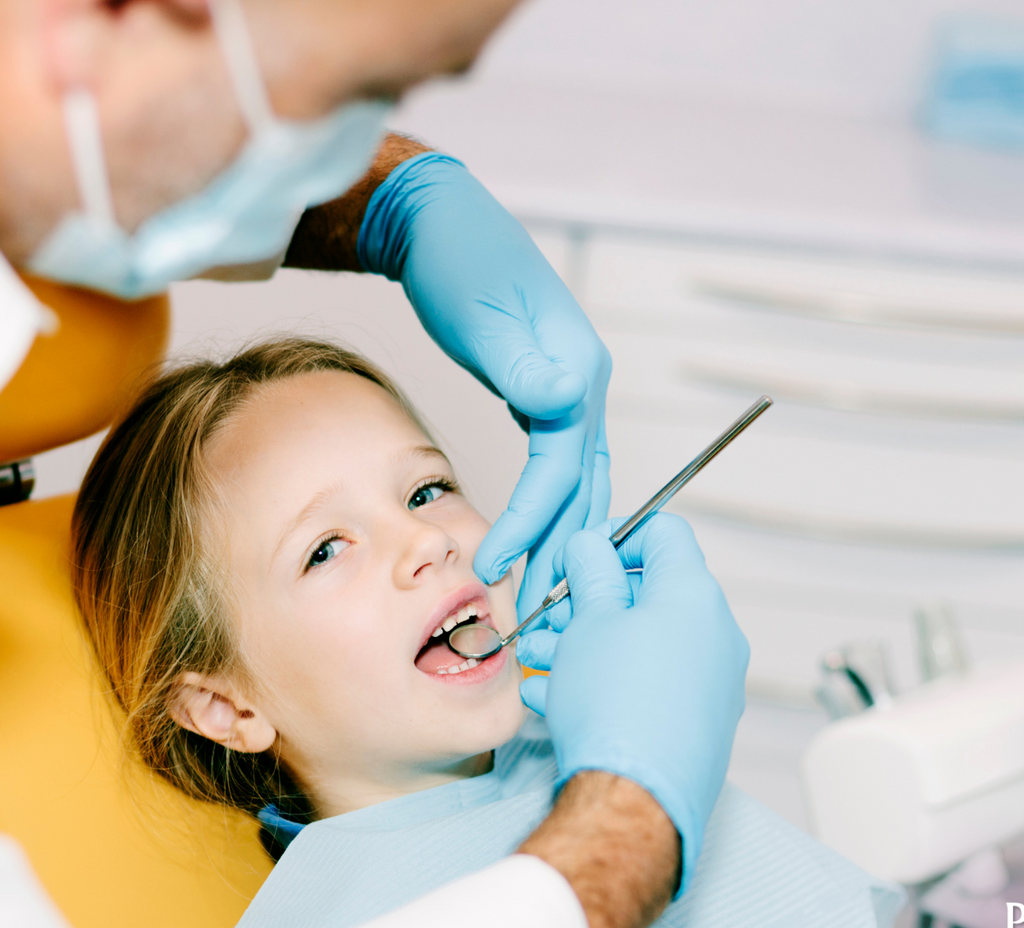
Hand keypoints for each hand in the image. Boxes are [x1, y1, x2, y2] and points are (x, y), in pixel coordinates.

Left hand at [358, 153, 610, 614]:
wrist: (440, 221)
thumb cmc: (457, 261)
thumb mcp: (484, 312)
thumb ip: (523, 364)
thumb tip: (561, 401)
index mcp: (577, 369)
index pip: (564, 467)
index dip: (532, 522)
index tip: (494, 564)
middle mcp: (583, 382)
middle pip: (583, 484)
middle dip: (558, 548)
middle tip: (531, 610)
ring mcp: (569, 386)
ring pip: (578, 478)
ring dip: (560, 534)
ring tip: (534, 587)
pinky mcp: (545, 389)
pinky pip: (559, 461)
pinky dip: (549, 503)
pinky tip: (532, 532)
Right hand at [514, 515, 746, 895]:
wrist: (636, 797)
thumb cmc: (615, 709)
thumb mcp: (588, 622)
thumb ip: (591, 574)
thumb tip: (591, 549)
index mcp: (693, 595)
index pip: (664, 533)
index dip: (616, 535)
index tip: (583, 555)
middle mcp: (715, 635)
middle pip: (650, 594)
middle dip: (592, 601)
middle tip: (551, 617)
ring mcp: (712, 682)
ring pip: (644, 643)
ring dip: (590, 643)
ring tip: (541, 661)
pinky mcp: (699, 723)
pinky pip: (651, 685)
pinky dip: (610, 681)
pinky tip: (558, 696)